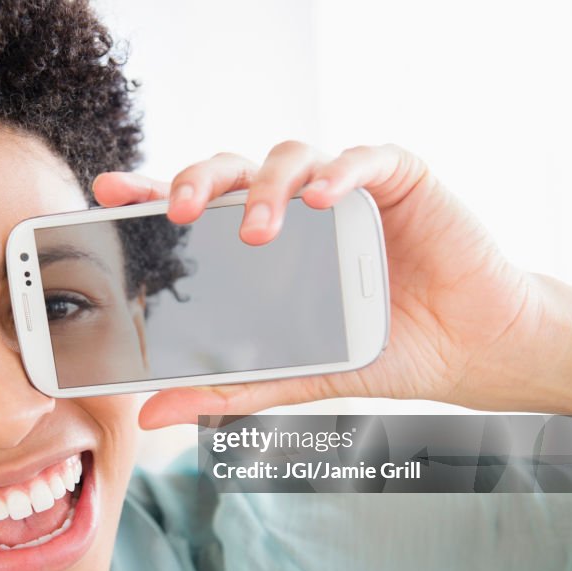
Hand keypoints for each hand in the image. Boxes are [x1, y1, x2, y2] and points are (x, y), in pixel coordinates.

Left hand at [92, 142, 551, 427]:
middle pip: (232, 169)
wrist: (465, 348)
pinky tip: (323, 197)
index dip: (152, 190)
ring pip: (290, 157)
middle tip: (178, 211)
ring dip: (267, 187)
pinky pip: (363, 158)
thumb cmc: (377, 349)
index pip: (198, 206)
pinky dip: (340, 172)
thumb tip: (151, 413)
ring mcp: (343, 187)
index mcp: (260, 240)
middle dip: (199, 180)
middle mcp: (294, 205)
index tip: (107, 190)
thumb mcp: (291, 376)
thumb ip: (224, 387)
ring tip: (256, 230)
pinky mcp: (398, 177)